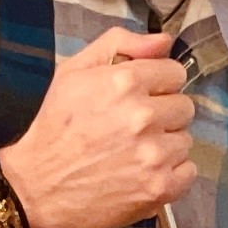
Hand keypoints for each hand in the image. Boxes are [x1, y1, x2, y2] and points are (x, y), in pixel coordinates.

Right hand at [0, 30, 194, 227]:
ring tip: (134, 152)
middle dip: (163, 115)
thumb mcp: (73, 72)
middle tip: (134, 128)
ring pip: (185, 140)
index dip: (158, 84)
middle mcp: (144, 116)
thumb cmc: (56, 127)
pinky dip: (171, 173)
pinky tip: (144, 173)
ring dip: (166, 145)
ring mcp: (154, 155)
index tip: (142, 97)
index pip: (175, 73)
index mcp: (124, 82)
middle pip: (184, 107)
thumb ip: (120, 44)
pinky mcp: (161, 187)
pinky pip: (188, 171)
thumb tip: (164, 40)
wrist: (38, 187)